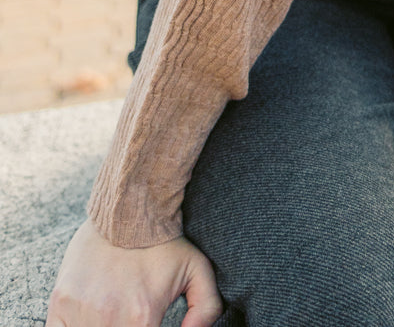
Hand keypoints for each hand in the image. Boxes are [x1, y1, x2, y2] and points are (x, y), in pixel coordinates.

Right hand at [46, 218, 222, 326]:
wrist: (130, 205)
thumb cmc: (164, 240)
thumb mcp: (198, 270)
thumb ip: (206, 307)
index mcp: (142, 318)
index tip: (144, 321)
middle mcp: (108, 319)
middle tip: (129, 316)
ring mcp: (80, 310)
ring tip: (112, 314)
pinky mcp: (60, 300)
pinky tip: (88, 319)